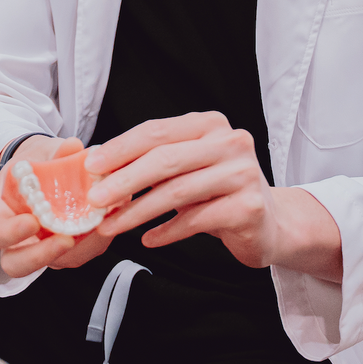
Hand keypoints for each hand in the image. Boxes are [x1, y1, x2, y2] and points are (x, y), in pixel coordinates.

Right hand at [0, 136, 106, 277]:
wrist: (46, 169)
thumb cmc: (37, 163)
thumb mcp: (42, 152)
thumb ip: (55, 151)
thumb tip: (73, 146)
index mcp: (0, 214)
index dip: (10, 233)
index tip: (32, 221)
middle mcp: (17, 240)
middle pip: (16, 264)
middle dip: (41, 256)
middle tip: (65, 239)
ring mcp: (41, 248)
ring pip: (54, 263)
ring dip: (77, 249)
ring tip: (97, 226)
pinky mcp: (67, 251)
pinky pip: (79, 255)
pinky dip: (94, 242)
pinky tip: (107, 223)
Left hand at [82, 111, 343, 281]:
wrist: (270, 223)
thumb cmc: (219, 192)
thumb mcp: (188, 167)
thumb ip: (154, 162)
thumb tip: (99, 169)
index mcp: (210, 124)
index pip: (157, 131)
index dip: (121, 148)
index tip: (92, 165)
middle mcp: (230, 142)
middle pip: (165, 159)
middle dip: (124, 180)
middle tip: (95, 199)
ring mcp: (243, 174)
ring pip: (177, 192)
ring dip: (137, 211)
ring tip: (112, 225)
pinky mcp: (248, 208)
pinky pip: (196, 220)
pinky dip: (167, 231)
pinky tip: (148, 239)